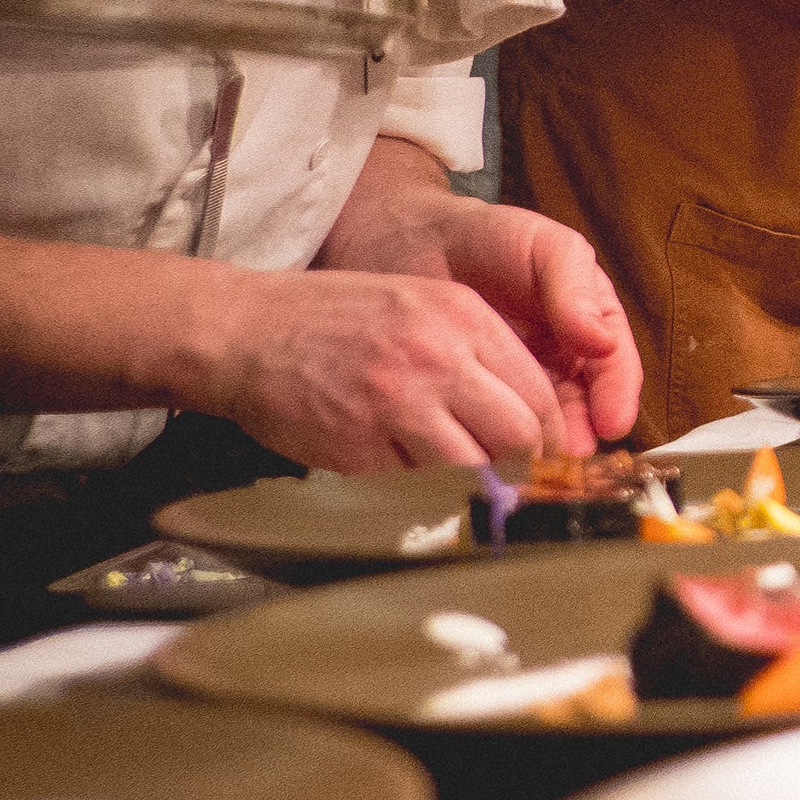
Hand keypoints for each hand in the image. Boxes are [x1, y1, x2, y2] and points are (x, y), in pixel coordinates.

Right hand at [189, 267, 588, 473]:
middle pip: (519, 436)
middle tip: (519, 484)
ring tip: (474, 494)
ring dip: (479, 490)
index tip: (548, 457)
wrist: (248, 330)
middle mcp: (439, 358)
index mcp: (462, 317)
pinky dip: (425, 495)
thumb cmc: (334, 318)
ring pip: (475, 470)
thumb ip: (475, 349)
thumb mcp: (419, 304)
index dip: (550, 436)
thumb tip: (528, 413)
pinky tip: (417, 485)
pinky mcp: (361, 448)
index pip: (538, 394)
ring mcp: (399, 405)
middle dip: (526, 469)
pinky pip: (416, 487)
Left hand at [319, 177, 636, 453]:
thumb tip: (601, 340)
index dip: (617, 398)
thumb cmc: (487, 237)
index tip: (610, 425)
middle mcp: (565, 360)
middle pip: (586, 409)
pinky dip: (498, 446)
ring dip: (543, 450)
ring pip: (544, 427)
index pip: (615, 368)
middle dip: (581, 437)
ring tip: (532, 466)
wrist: (413, 244)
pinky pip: (497, 428)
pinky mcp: (480, 400)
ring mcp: (523, 383)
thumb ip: (573, 286)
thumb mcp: (542, 247)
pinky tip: (492, 457)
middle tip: (567, 462)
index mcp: (590, 324)